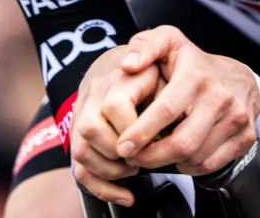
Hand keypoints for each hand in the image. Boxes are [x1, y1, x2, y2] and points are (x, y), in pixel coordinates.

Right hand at [70, 46, 162, 206]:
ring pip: (80, 150)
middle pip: (90, 129)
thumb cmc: (151, 74)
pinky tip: (126, 195)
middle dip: (119, 152)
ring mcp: (82, 118)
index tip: (153, 142)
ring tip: (133, 171)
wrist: (123, 63)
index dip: (135, 130)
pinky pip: (80, 168)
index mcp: (117, 80)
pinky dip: (101, 188)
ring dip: (109, 170)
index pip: (115, 106)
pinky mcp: (79, 136)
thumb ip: (168, 93)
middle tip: (141, 159)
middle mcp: (93, 97)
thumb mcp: (166, 74)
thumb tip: (180, 121)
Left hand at [115, 26, 259, 175]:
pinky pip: (212, 164)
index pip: (166, 111)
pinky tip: (176, 158)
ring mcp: (237, 118)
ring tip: (150, 157)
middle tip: (133, 159)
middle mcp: (220, 97)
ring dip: (168, 163)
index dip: (141, 133)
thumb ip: (143, 46)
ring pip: (196, 157)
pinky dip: (189, 167)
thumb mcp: (167, 41)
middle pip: (182, 142)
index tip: (122, 146)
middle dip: (152, 157)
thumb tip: (128, 65)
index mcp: (196, 75)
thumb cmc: (191, 61)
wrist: (237, 76)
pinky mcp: (246, 136)